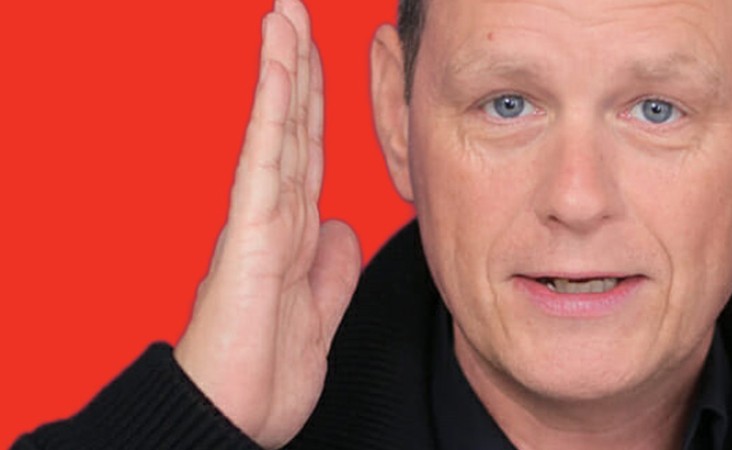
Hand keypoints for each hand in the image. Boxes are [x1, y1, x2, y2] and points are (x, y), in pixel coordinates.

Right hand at [173, 1, 360, 447]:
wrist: (238, 418)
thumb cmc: (266, 370)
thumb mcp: (320, 309)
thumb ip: (330, 264)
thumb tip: (340, 224)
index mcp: (291, 228)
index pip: (307, 149)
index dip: (313, 102)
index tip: (320, 56)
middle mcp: (273, 213)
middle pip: (291, 125)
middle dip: (296, 65)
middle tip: (292, 11)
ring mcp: (259, 218)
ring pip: (276, 127)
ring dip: (282, 67)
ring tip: (283, 15)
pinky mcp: (250, 233)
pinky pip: (266, 157)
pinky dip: (273, 108)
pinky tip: (280, 65)